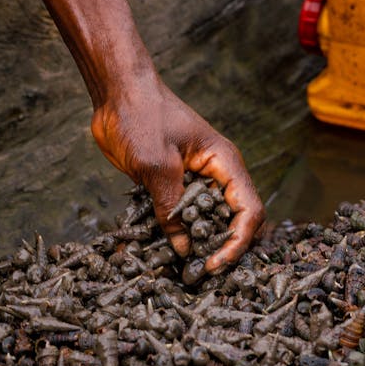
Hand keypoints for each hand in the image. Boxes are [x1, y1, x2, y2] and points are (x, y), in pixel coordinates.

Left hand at [90, 72, 264, 271]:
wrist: (116, 93)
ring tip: (183, 268)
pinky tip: (158, 249)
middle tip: (202, 272)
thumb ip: (171, 207)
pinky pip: (182, 214)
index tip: (214, 263)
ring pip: (208, 220)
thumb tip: (183, 248)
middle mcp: (216, 173)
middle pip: (236, 219)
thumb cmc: (142, 117)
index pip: (249, 210)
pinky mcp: (172, 184)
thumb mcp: (157, 166)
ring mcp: (195, 179)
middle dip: (224, 247)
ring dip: (199, 243)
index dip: (238, 241)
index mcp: (224, 163)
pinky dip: (175, 232)